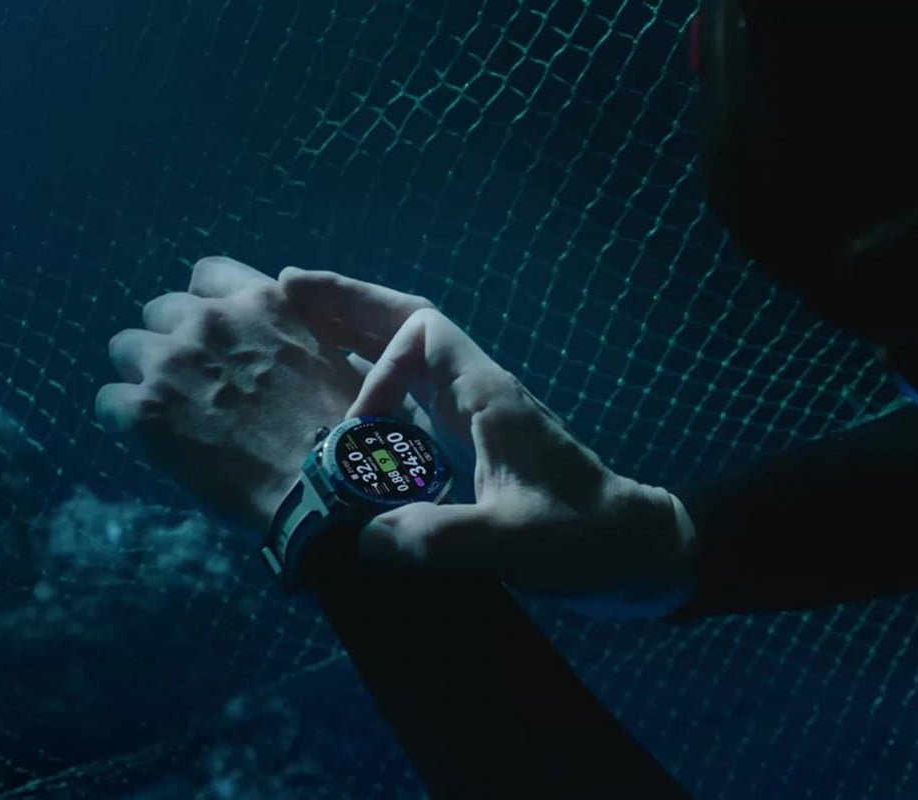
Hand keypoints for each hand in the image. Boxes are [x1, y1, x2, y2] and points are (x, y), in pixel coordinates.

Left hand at [94, 257, 364, 533]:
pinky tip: (155, 441)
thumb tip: (275, 341)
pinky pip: (108, 401)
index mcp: (264, 301)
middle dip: (175, 341)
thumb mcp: (331, 357)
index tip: (216, 337)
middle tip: (195, 383)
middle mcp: (214, 320)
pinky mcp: (145, 409)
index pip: (207, 274)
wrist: (321, 488)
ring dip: (145, 374)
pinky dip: (126, 419)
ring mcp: (175, 362)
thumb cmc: (341, 431)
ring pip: (126, 347)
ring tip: (171, 411)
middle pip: (161, 310)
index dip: (206, 306)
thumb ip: (294, 333)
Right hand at [278, 267, 695, 601]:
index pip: (423, 334)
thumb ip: (439, 537)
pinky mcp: (477, 444)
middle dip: (350, 305)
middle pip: (409, 325)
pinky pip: (414, 398)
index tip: (360, 431)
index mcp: (489, 395)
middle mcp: (480, 393)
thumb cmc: (583, 539)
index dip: (378, 366)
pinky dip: (375, 388)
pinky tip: (343, 408)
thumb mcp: (512, 542)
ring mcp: (478, 416)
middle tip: (285, 288)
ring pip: (409, 358)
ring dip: (357, 339)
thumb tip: (360, 536)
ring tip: (298, 329)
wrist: (632, 551)